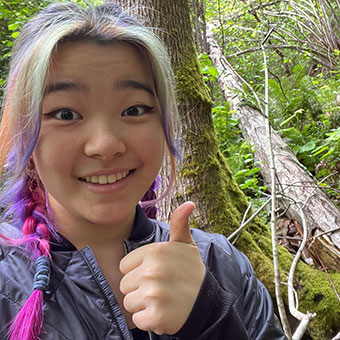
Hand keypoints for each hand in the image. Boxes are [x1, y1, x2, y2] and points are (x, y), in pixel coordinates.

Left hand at [119, 202, 205, 334]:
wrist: (208, 302)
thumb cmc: (191, 271)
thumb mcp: (185, 245)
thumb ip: (179, 223)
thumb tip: (189, 203)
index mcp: (154, 251)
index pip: (124, 266)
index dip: (138, 271)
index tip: (155, 273)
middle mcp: (152, 271)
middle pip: (125, 285)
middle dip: (139, 288)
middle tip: (160, 287)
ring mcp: (153, 294)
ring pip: (129, 303)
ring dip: (143, 305)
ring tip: (162, 299)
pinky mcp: (155, 316)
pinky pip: (137, 320)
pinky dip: (148, 320)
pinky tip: (163, 312)